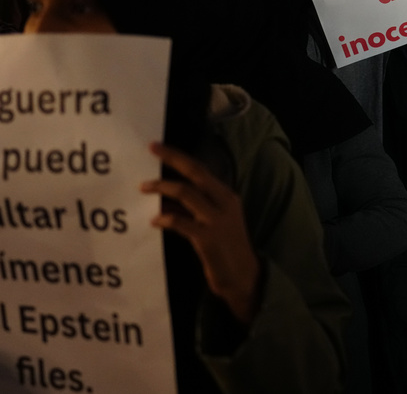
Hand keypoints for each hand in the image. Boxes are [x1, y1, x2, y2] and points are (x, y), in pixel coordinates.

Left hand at [142, 142, 261, 324]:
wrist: (244, 277)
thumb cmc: (226, 249)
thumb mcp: (212, 224)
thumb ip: (191, 210)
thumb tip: (163, 201)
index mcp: (227, 196)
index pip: (201, 169)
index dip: (178, 156)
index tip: (156, 146)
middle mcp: (224, 202)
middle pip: (196, 173)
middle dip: (172, 159)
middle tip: (152, 149)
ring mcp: (217, 220)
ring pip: (187, 194)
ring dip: (163, 188)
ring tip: (144, 188)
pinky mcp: (207, 238)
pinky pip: (181, 222)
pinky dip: (166, 219)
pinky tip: (154, 221)